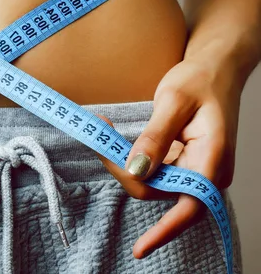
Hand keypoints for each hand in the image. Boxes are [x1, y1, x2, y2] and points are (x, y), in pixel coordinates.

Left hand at [95, 55, 240, 258]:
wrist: (215, 67)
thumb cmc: (200, 80)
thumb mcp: (174, 101)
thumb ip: (155, 137)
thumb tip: (138, 170)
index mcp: (212, 159)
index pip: (191, 207)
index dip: (165, 230)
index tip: (141, 248)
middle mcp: (206, 171)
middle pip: (160, 193)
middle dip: (125, 173)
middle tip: (100, 140)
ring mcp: (195, 168)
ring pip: (152, 183)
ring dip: (125, 165)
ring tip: (104, 132)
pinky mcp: (183, 162)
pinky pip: (154, 171)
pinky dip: (133, 160)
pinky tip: (115, 141)